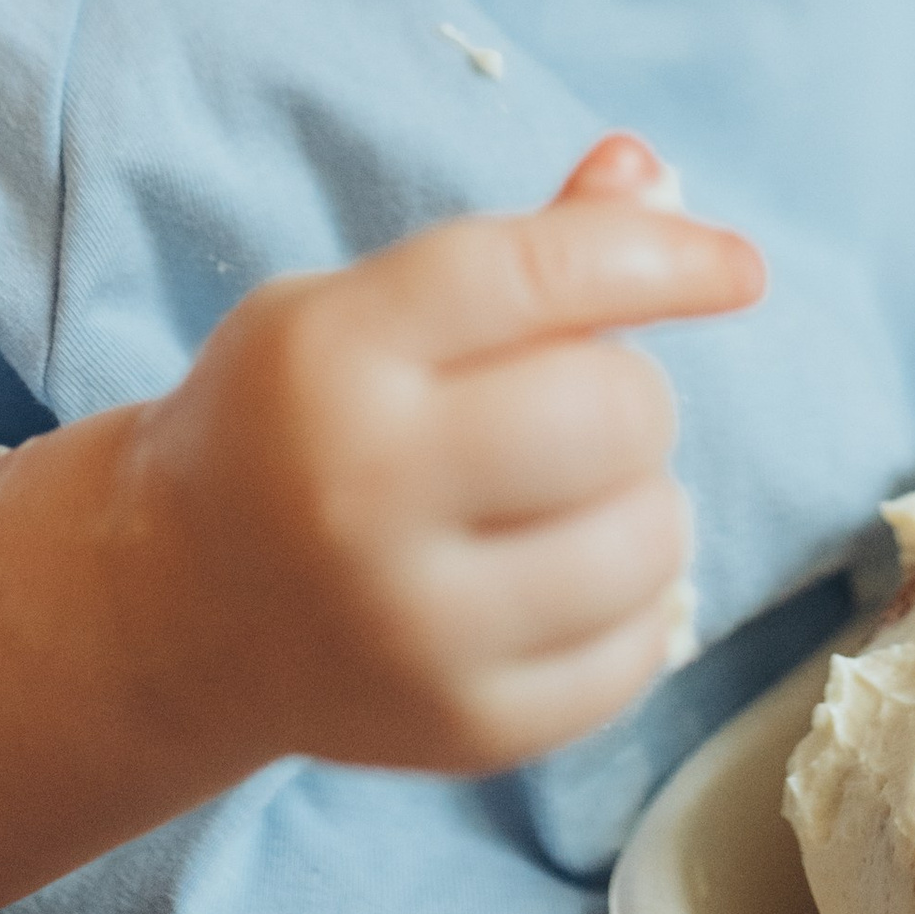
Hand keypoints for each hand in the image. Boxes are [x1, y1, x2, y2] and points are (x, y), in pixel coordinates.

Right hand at [137, 133, 762, 777]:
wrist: (176, 608)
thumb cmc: (298, 420)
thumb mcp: (367, 305)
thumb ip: (522, 247)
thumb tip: (659, 181)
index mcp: (335, 356)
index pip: (538, 275)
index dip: (662, 257)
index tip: (739, 269)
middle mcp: (364, 494)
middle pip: (615, 412)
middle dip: (628, 393)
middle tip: (570, 407)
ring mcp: (414, 629)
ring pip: (650, 537)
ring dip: (640, 501)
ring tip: (560, 499)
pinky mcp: (461, 732)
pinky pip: (637, 653)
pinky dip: (630, 605)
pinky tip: (558, 582)